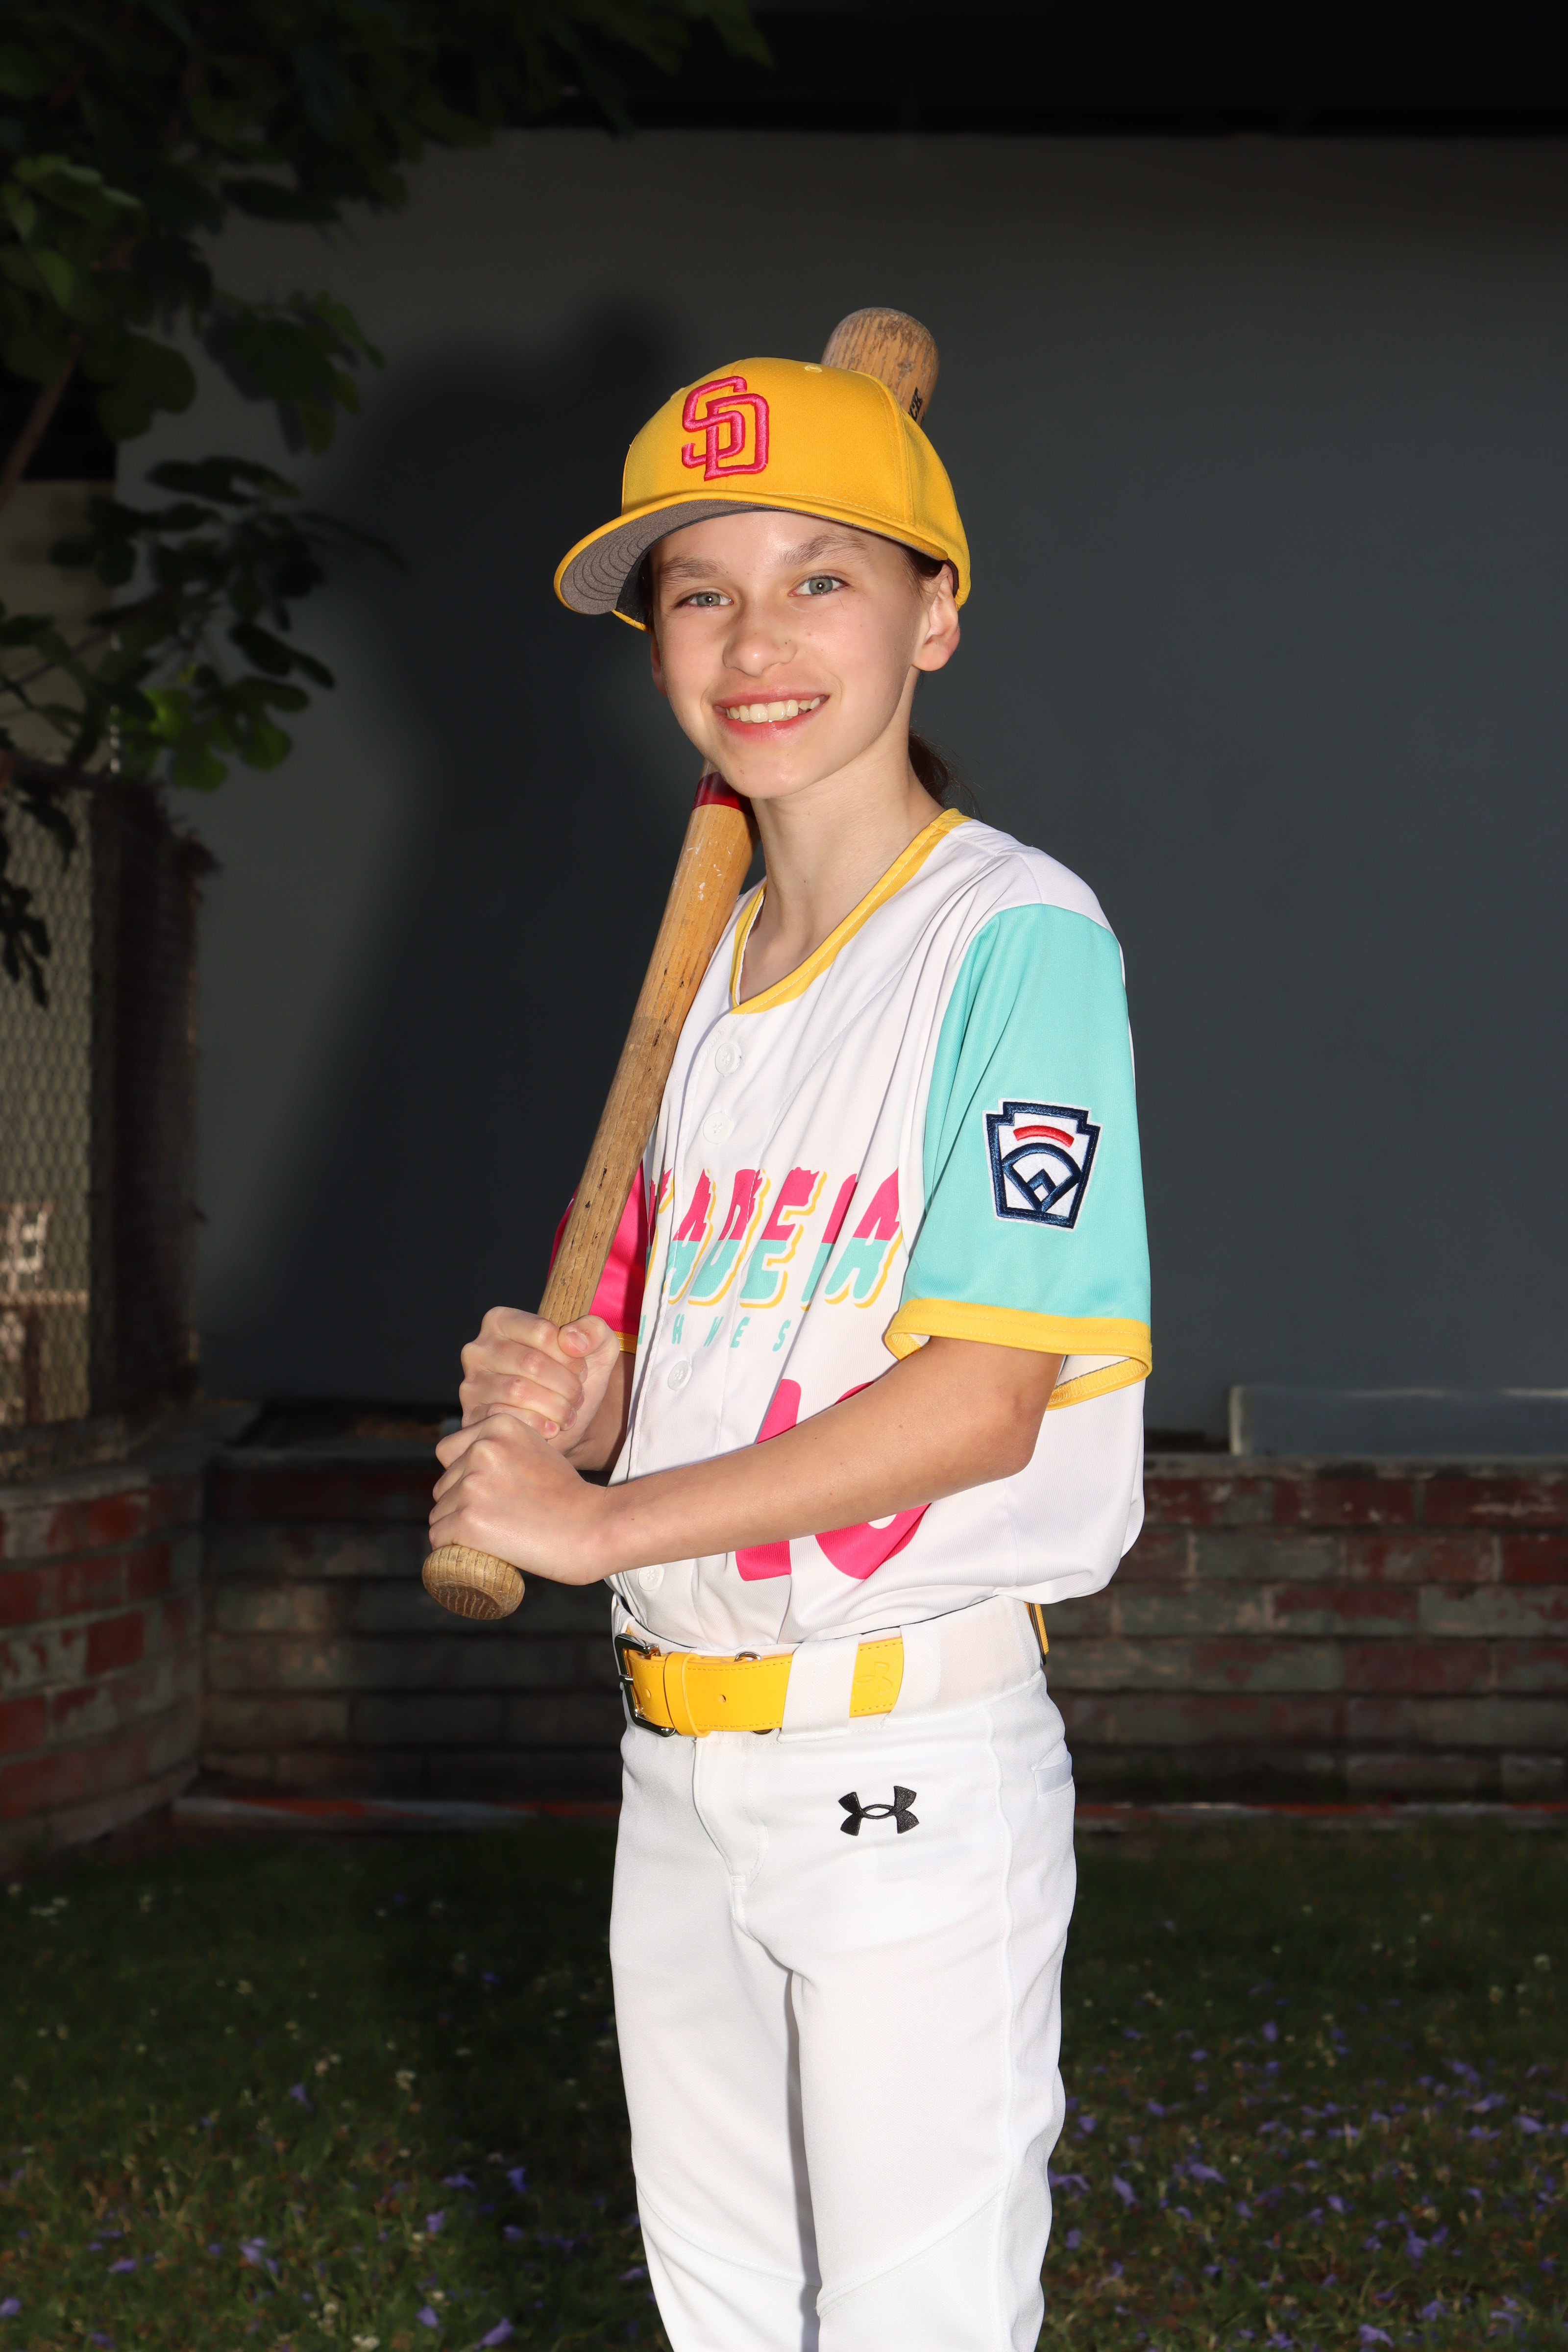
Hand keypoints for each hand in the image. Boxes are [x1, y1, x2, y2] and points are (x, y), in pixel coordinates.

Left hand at [430, 1411, 611, 1583]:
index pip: (449, 1452)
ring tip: (494, 1537)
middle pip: (444, 1484)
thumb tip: (468, 1464)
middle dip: (460, 1504)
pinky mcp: (467, 1520)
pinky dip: (451, 1549)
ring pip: (440, 1512)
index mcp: (498, 1425)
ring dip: (457, 1528)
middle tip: (497, 1520)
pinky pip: (438, 1537)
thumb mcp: (538, 1449)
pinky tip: (474, 1552)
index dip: (462, 1476)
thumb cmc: (569, 1496)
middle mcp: (481, 1449)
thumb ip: (505, 1448)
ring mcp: (472, 1485)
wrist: (593, 1527)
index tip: (487, 1494)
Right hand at [458, 1307, 619, 1448]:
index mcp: (501, 1321)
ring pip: (518, 1391)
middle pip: (531, 1363)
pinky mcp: (472, 1416)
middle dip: (565, 1384)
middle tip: (577, 1396)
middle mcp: (479, 1348)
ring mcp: (472, 1383)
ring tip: (567, 1413)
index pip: (543, 1332)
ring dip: (555, 1406)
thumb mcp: (597, 1348)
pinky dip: (538, 1426)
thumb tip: (571, 1339)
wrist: (564, 1421)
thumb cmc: (575, 1377)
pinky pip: (507, 1418)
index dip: (570, 1356)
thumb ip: (594, 1330)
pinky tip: (551, 1427)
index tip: (581, 1370)